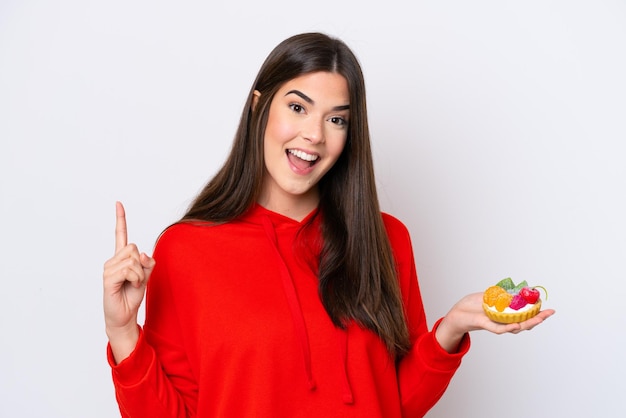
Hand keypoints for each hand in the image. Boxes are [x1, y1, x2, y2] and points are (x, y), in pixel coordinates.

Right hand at [103, 201, 154, 361]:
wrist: (124, 315)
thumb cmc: (133, 296)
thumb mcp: (146, 276)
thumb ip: (147, 263)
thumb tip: (143, 254)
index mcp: (121, 258)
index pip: (120, 235)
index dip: (120, 219)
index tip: (118, 203)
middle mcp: (113, 260)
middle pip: (134, 248)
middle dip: (142, 264)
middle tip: (138, 279)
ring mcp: (109, 268)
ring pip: (134, 259)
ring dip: (140, 274)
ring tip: (132, 285)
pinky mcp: (108, 278)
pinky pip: (129, 270)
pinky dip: (136, 279)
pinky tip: (129, 287)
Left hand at [435, 292, 555, 352]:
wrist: (456, 313)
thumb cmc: (471, 306)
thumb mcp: (487, 296)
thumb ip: (500, 295)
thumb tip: (513, 290)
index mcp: (505, 315)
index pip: (524, 316)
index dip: (536, 313)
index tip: (547, 308)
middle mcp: (503, 322)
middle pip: (524, 323)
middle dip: (538, 318)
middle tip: (550, 313)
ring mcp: (496, 324)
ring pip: (515, 327)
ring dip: (528, 323)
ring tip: (539, 318)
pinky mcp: (486, 325)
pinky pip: (500, 328)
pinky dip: (509, 327)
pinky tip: (517, 324)